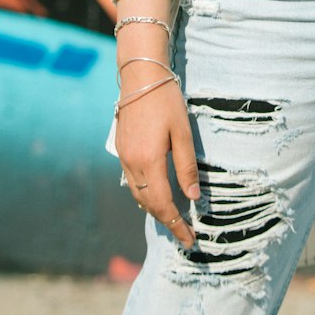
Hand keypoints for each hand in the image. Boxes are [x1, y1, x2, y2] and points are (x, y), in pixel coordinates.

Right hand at [114, 15, 200, 250]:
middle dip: (166, 221)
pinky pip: (131, 182)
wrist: (140, 76)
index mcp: (148, 161)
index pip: (163, 204)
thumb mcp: (183, 133)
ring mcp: (123, 157)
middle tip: (184, 234)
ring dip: (154, 209)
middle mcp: (131, 164)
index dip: (176, 225)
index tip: (190, 239)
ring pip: (137, 195)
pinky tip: (156, 195)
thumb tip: (193, 198)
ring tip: (173, 219)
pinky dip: (144, 195)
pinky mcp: (121, 150)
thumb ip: (186, 167)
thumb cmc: (166, 100)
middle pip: (148, 204)